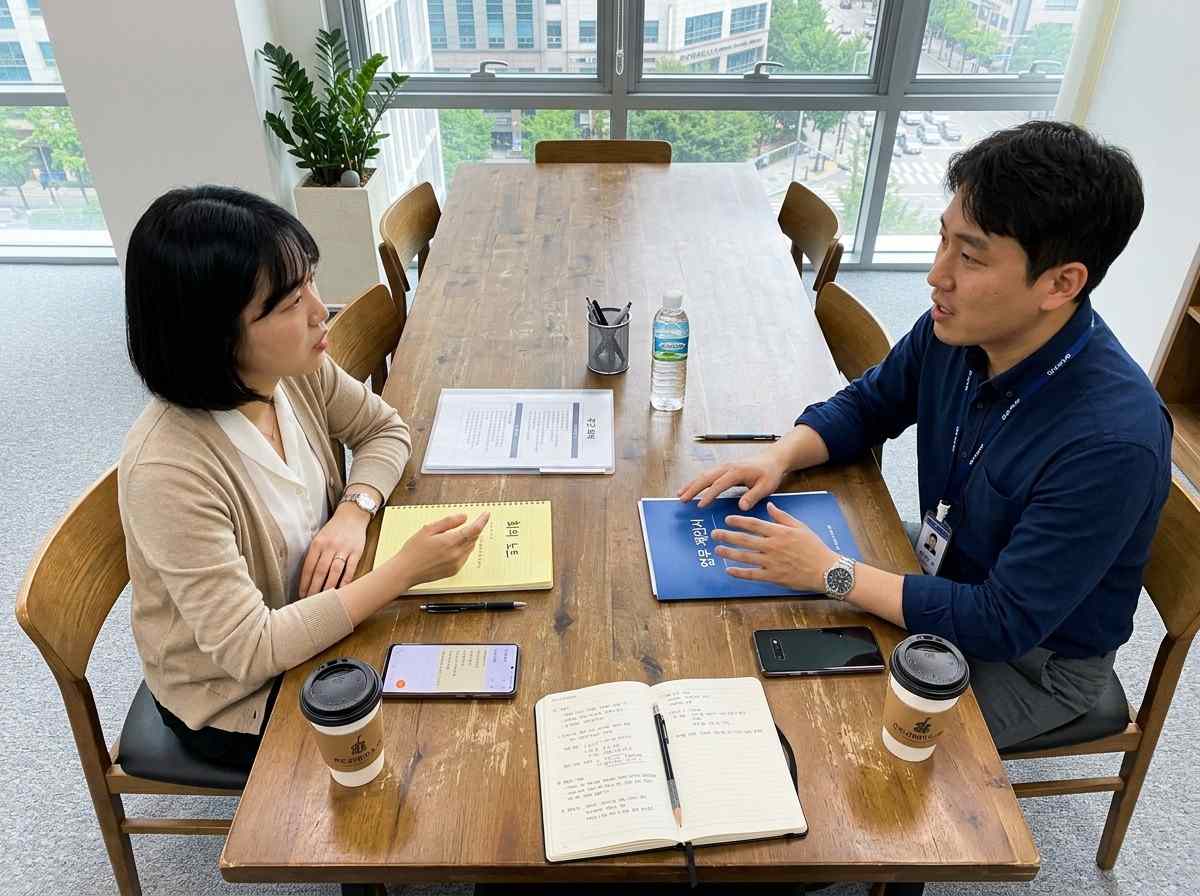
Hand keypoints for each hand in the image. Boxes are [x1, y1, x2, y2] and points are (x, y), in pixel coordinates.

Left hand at [299, 508, 369, 596]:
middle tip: (311, 602)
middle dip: (314, 589)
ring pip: (334, 572)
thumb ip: (314, 555)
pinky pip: (350, 569)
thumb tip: (308, 578)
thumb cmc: (334, 530)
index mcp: (317, 543)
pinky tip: (341, 590)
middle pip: (320, 571)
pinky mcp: (357, 551)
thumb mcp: (319, 538)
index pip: (308, 567)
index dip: (305, 583)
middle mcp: (330, 546)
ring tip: (324, 600)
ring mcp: (344, 549)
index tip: (301, 595)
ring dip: (328, 587)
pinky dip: (346, 581)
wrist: (353, 515)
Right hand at [388, 512, 489, 589]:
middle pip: (474, 538)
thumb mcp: (428, 529)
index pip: (474, 529)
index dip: (482, 520)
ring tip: (454, 535)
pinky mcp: (454, 571)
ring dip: (468, 539)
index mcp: (450, 542)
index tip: (486, 514)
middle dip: (473, 529)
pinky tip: (450, 547)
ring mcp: (456, 564)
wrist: (405, 571)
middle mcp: (456, 554)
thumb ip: (448, 522)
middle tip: (467, 522)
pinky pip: (465, 557)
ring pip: (470, 547)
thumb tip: (464, 517)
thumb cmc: (413, 550)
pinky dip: (463, 549)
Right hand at [676, 449, 789, 509]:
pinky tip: (690, 488)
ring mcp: (724, 467)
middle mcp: (727, 467)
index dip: (709, 495)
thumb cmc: (769, 473)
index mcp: (737, 471)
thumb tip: (741, 507)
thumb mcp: (766, 486)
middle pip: (705, 477)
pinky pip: (707, 475)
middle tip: (682, 499)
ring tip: (679, 495)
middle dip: (692, 488)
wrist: (773, 459)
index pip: (719, 484)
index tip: (700, 505)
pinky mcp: (724, 469)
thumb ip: (753, 496)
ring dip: (691, 484)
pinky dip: (696, 481)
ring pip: (703, 475)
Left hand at [711, 502, 837, 592]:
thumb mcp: (800, 527)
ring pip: (745, 556)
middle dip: (727, 536)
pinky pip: (752, 574)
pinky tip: (729, 570)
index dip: (738, 521)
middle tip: (714, 534)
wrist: (826, 570)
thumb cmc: (815, 547)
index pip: (754, 524)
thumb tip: (769, 505)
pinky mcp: (773, 576)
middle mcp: (773, 546)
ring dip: (729, 553)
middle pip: (745, 539)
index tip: (727, 519)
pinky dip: (739, 572)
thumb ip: (782, 516)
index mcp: (779, 532)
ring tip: (718, 549)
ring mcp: (772, 562)